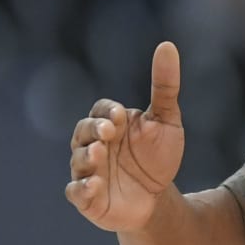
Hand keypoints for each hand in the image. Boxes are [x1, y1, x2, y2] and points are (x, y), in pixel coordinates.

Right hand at [65, 41, 184, 231]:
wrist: (158, 197)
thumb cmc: (158, 156)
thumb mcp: (167, 121)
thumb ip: (165, 85)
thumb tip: (167, 46)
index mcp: (110, 124)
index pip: (100, 111)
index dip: (106, 112)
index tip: (120, 116)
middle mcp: (93, 145)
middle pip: (83, 131)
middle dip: (93, 131)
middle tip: (109, 133)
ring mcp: (88, 171)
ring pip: (78, 160)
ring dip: (87, 157)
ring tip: (100, 154)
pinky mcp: (88, 198)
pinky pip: (77, 192)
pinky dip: (82, 189)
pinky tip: (95, 186)